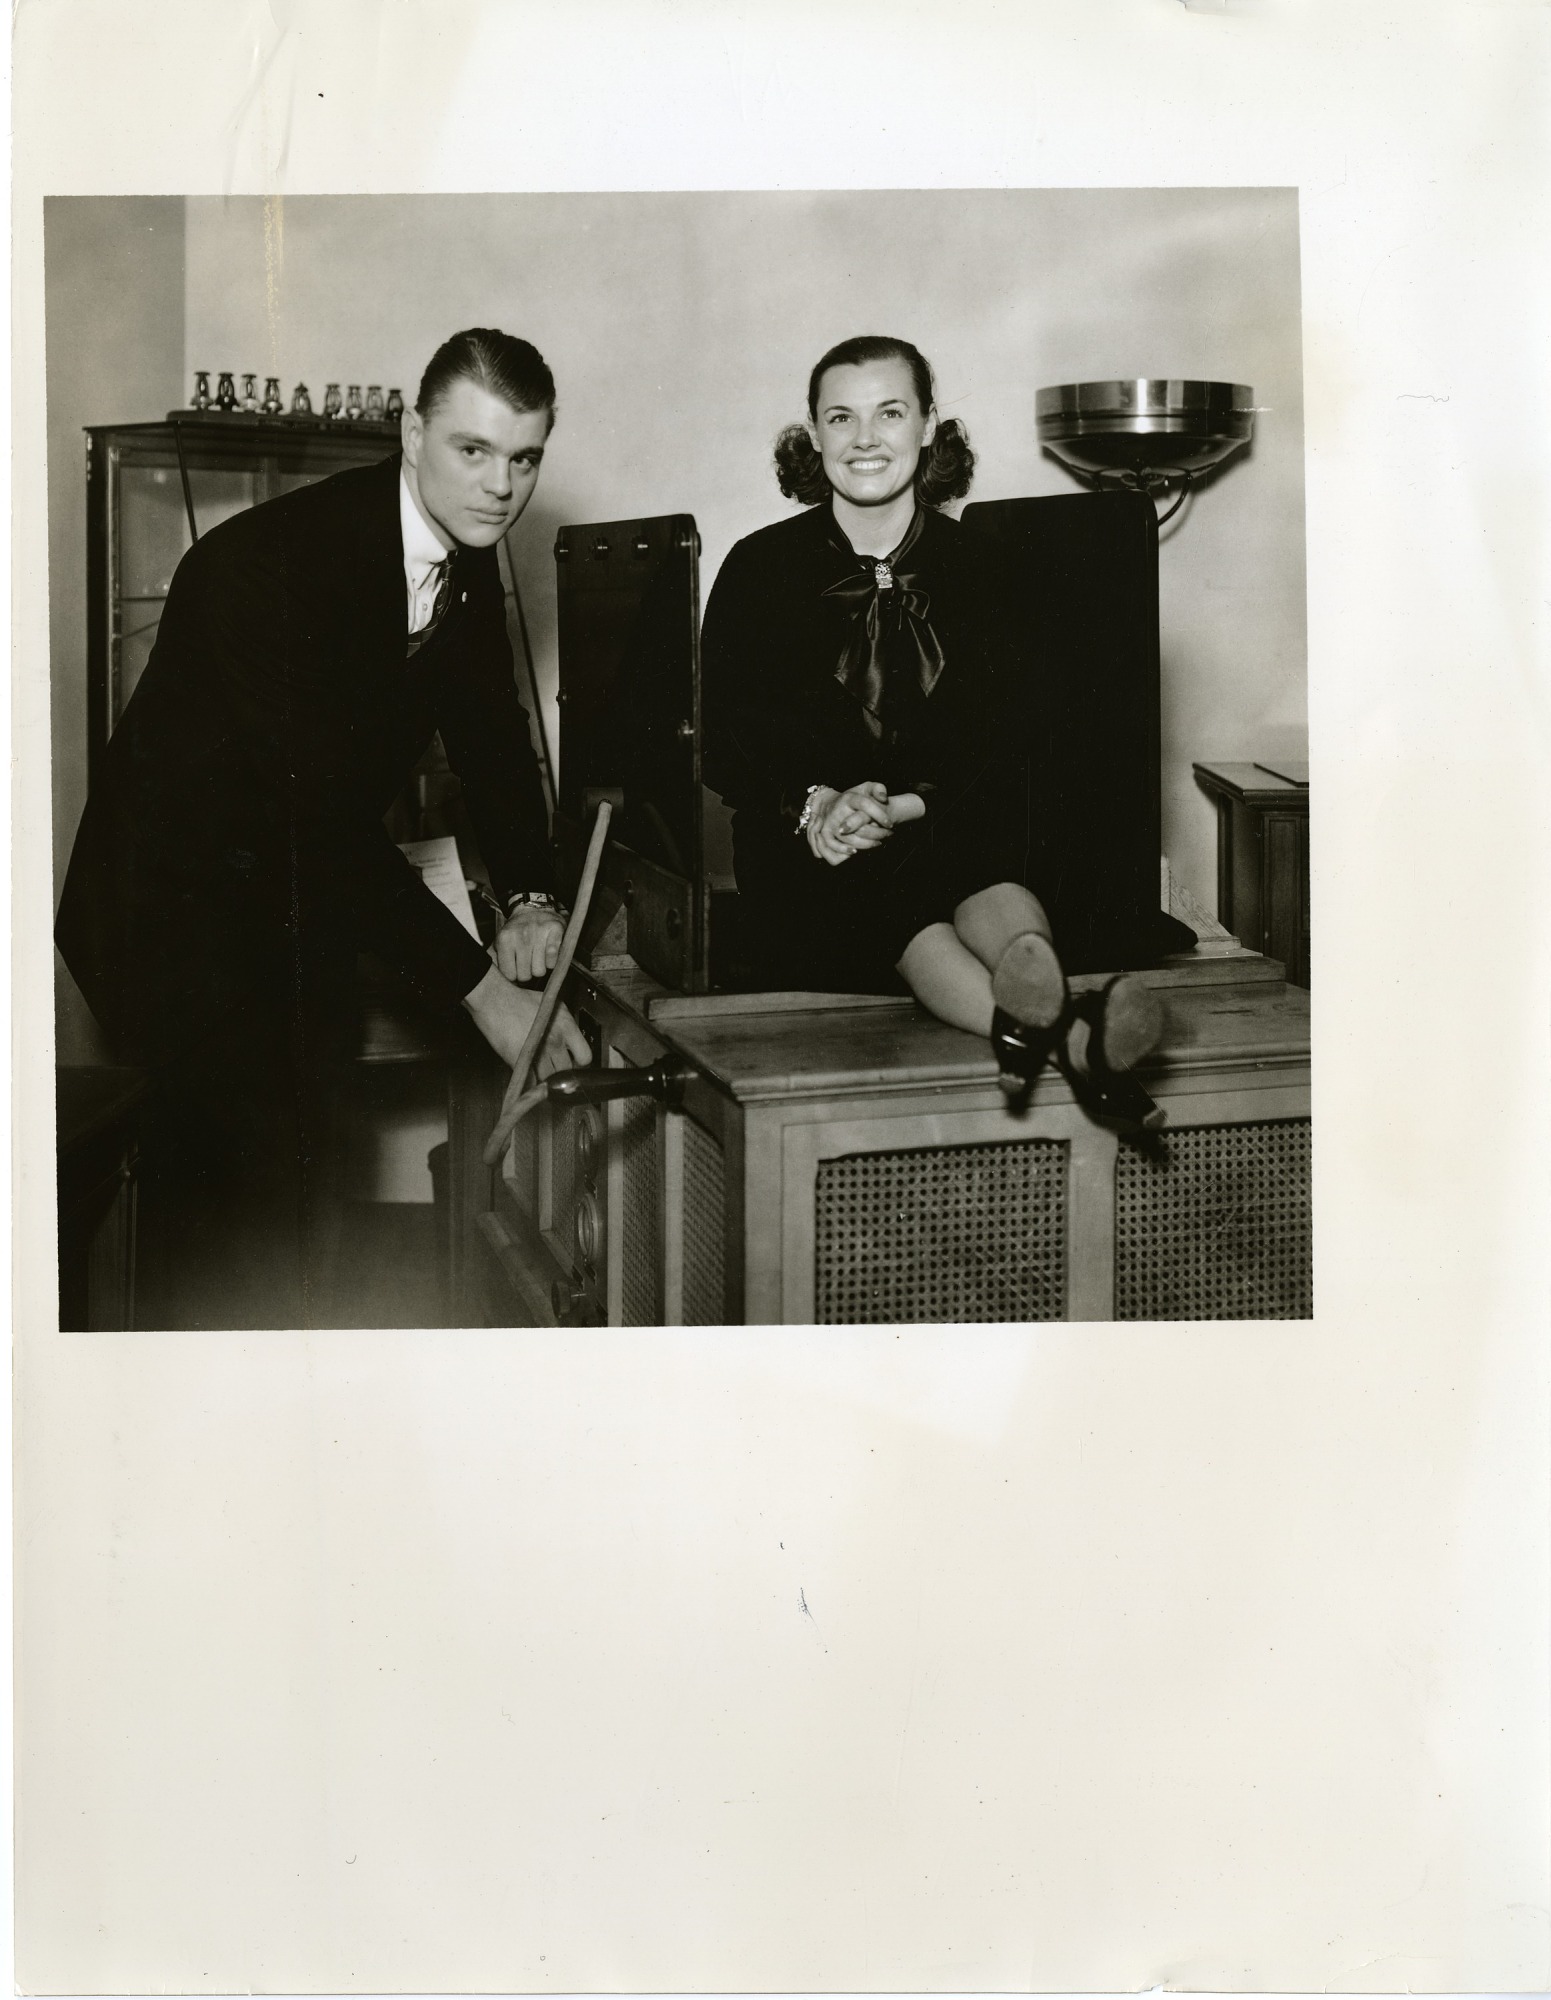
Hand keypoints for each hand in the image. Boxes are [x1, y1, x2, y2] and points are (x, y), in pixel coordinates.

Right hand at [462, 965, 591, 1077]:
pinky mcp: (519, 1061)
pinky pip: (530, 1080)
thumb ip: (563, 1024)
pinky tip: (528, 1072)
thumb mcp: (551, 1005)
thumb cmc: (519, 999)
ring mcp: (537, 1052)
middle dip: (561, 1072)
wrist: (494, 999)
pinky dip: (530, 1080)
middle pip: (566, 1071)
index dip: (579, 1062)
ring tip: (540, 1071)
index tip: (574, 1061)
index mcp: (566, 1025)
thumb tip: (569, 1039)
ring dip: (545, 1078)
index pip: (585, 1056)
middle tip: (554, 1068)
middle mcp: (555, 1041)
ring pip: (548, 1079)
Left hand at [492, 904, 564, 982]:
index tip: (516, 971)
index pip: (509, 974)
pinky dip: (551, 962)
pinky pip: (552, 961)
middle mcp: (521, 935)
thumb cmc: (517, 930)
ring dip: (539, 968)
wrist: (533, 907)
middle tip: (527, 964)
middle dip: (527, 974)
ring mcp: (539, 932)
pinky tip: (547, 954)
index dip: (513, 976)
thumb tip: (506, 982)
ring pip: (539, 971)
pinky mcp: (555, 931)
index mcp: (505, 939)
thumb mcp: (502, 941)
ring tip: (537, 958)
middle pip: (525, 976)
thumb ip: (500, 960)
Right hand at [806, 781, 891, 865]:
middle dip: (877, 832)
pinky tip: (856, 851)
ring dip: (867, 844)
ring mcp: (831, 823)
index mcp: (849, 797)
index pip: (865, 804)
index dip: (879, 814)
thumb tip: (883, 798)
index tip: (890, 823)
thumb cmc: (856, 798)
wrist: (833, 804)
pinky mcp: (826, 833)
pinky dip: (845, 851)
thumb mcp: (867, 788)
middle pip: (859, 825)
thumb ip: (878, 789)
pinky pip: (834, 846)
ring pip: (850, 838)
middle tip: (889, 834)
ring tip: (879, 842)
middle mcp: (838, 810)